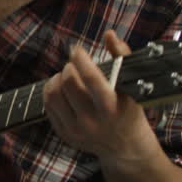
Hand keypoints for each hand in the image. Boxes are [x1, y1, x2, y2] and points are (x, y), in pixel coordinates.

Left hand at [44, 30, 157, 162]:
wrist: (125, 147)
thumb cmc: (128, 109)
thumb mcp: (133, 86)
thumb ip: (122, 57)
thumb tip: (109, 34)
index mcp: (112, 108)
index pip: (91, 78)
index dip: (81, 59)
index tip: (78, 50)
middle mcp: (93, 122)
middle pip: (68, 83)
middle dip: (69, 67)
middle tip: (75, 66)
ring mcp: (76, 130)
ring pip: (52, 93)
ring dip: (57, 78)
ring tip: (68, 76)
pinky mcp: (64, 134)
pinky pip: (48, 105)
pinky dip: (52, 91)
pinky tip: (63, 89)